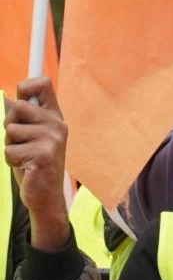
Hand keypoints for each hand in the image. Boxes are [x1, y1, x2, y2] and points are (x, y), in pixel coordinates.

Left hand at [4, 77, 69, 251]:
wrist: (45, 195)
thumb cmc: (32, 163)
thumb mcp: (28, 136)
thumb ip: (21, 117)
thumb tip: (8, 99)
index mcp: (54, 116)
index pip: (43, 84)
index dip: (26, 85)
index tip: (21, 94)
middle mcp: (57, 124)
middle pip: (18, 107)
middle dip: (9, 125)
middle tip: (21, 142)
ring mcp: (53, 138)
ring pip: (11, 130)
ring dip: (9, 146)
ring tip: (24, 157)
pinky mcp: (44, 154)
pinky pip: (10, 150)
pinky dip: (11, 161)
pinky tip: (25, 167)